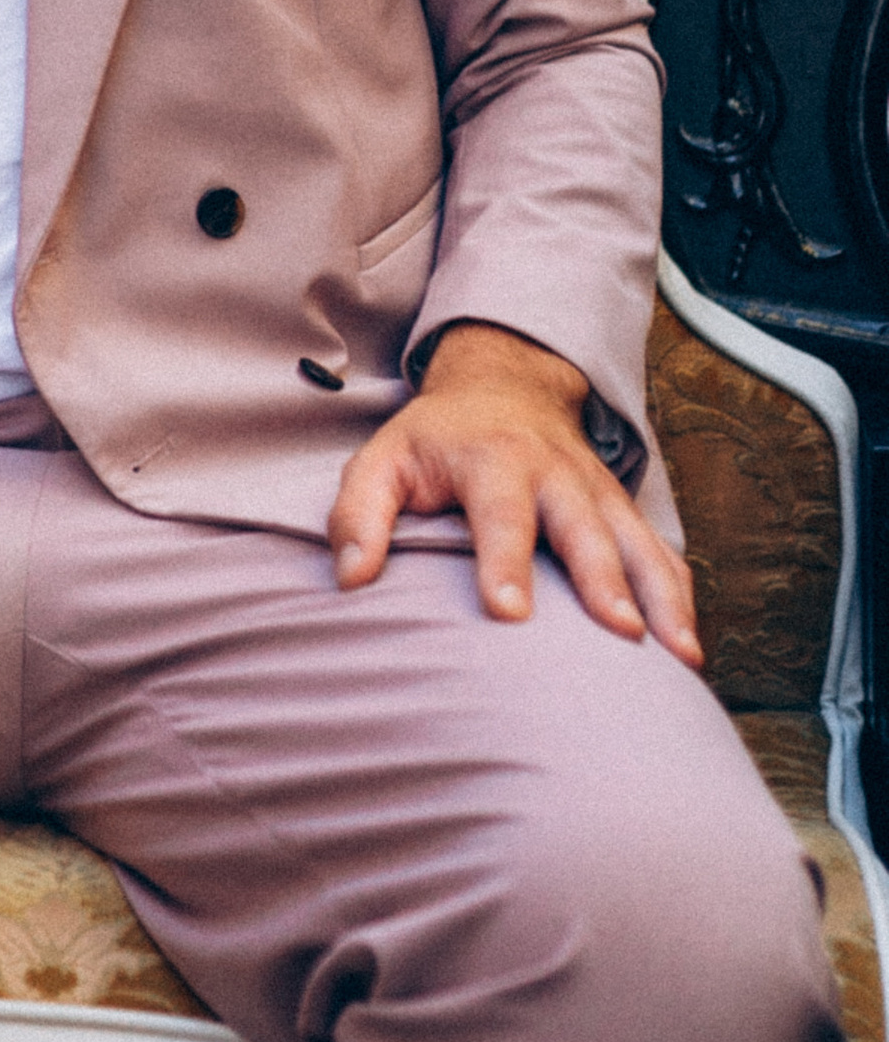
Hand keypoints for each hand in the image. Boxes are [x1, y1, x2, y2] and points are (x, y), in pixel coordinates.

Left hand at [328, 321, 700, 663]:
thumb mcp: (382, 459)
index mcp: (493, 460)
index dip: (504, 563)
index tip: (509, 614)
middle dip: (605, 582)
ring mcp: (598, 492)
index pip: (501, 514)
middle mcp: (556, 474)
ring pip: (638, 543)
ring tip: (681, 656)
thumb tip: (351, 578)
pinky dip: (681, 596)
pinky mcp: (623, 509)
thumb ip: (359, 514)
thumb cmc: (436, 438)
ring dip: (662, 597)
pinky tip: (690, 649)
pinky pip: (660, 552)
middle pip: (585, 529)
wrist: (505, 385)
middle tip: (620, 634)